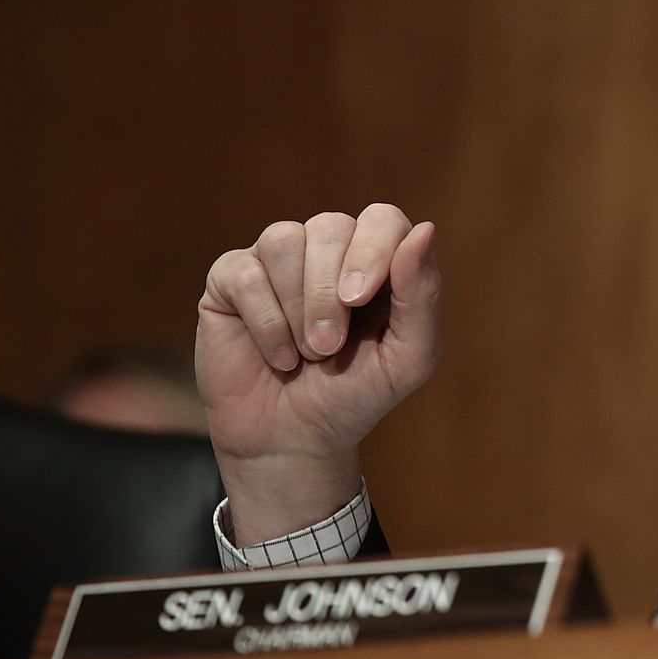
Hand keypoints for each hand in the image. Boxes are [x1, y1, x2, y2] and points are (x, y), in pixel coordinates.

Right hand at [195, 203, 439, 543]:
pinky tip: (276, 355)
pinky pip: (244, 272)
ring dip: (297, 307)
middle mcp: (328, 249)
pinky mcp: (231, 278)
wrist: (292, 440)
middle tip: (328, 347)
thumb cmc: (355, 395)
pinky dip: (264, 321)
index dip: (373, 250)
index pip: (383, 218)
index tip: (359, 300)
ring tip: (306, 352)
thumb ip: (422, 296)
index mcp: (378, 260)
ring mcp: (278, 259)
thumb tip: (425, 229)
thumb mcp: (407, 358)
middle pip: (330, 226)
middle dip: (328, 294)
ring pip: (284, 240)